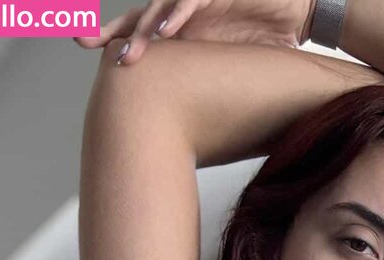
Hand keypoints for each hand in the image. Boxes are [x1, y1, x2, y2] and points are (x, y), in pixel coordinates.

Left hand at [72, 0, 315, 63]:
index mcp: (181, 29)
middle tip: (85, 42)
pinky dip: (178, 13)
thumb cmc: (263, 40)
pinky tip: (166, 30)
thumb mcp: (228, 66)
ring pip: (161, 9)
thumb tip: (188, 124)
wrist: (299, 12)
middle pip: (139, 17)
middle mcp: (183, 12)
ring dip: (145, 30)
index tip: (84, 48)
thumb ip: (204, 83)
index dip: (113, 37)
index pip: (140, 31)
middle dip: (113, 30)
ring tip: (131, 52)